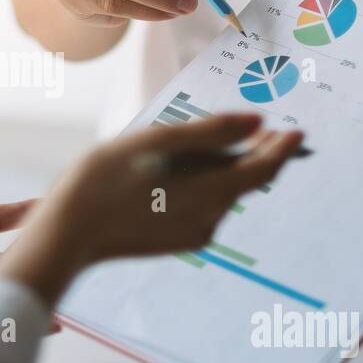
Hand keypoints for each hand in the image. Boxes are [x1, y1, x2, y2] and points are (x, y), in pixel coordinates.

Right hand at [0, 114, 302, 305]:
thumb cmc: (105, 181)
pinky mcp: (173, 240)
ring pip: (220, 192)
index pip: (264, 169)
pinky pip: (200, 206)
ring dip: (221, 166)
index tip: (296, 130)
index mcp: (211, 192)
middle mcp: (210, 219)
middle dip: (254, 153)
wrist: (65, 234)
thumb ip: (211, 132)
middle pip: (243, 181)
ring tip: (203, 141)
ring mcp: (191, 234)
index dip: (283, 148)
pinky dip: (200, 183)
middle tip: (263, 128)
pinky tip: (177, 168)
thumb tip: (260, 122)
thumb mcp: (157, 142)